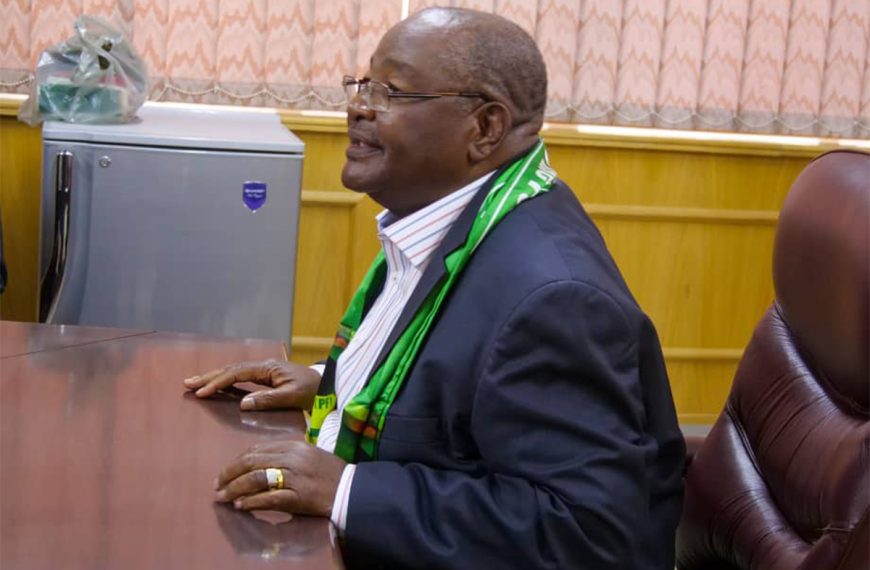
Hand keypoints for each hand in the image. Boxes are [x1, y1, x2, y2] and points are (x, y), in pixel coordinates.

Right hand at [183, 359, 320, 410]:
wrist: (328, 385)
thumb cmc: (312, 391)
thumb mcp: (292, 397)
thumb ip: (268, 400)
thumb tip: (242, 403)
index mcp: (268, 369)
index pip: (236, 374)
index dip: (217, 382)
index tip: (201, 392)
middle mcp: (264, 366)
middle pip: (231, 369)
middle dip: (209, 376)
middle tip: (187, 383)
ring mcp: (265, 370)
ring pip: (234, 371)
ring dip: (215, 377)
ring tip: (196, 383)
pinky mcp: (268, 376)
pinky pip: (241, 376)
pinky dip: (226, 380)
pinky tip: (218, 385)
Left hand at [214, 441, 346, 517]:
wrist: (351, 488)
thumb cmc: (330, 471)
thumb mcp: (308, 453)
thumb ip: (285, 454)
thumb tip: (257, 462)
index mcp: (293, 445)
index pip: (256, 450)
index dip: (236, 461)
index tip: (225, 472)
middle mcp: (292, 458)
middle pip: (251, 462)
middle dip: (230, 474)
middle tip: (217, 485)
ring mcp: (294, 477)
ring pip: (256, 479)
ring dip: (235, 489)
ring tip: (223, 497)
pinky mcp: (298, 496)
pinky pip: (268, 499)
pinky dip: (252, 502)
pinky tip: (241, 505)